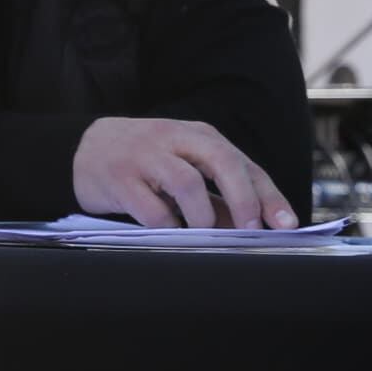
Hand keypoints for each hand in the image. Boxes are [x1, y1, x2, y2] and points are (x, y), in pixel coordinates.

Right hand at [72, 117, 298, 230]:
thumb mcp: (184, 170)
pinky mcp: (120, 178)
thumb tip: (253, 228)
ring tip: (204, 234)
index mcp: (198, 136)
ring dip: (202, 216)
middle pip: (220, 160)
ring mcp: (146, 156)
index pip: (242, 162)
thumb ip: (217, 197)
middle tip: (251, 231)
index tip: (287, 223)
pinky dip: (166, 226)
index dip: (268, 195)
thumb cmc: (145, 162)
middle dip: (243, 198)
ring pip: (186, 182)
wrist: (85, 150)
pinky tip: (169, 233)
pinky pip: (151, 208)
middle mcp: (174, 139)